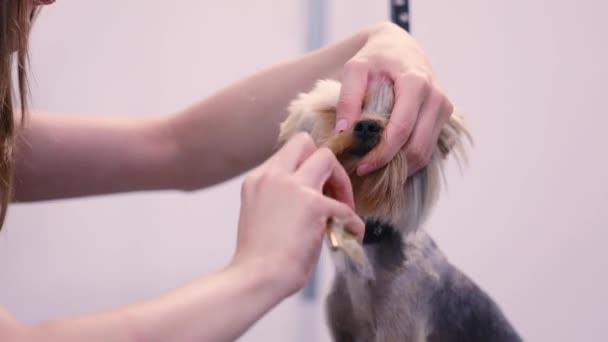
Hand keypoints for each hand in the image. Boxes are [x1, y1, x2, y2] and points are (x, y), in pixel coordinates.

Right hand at [232, 133, 364, 297]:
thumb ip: (279, 196)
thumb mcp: (261, 212)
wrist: (257, 276)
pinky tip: (353, 233)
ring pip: (327, 158)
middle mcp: (273, 176)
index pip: (287, 153)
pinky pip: (345, 207)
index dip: (305, 166)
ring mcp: (294, 187)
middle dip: (323, 163)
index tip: (314, 188)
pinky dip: (353, 222)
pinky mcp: (314, 205)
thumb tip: (309, 197)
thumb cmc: (259, 255)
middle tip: (331, 191)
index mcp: (257, 179)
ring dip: (341, 182)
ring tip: (343, 207)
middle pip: (304, 143)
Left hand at [335, 22, 453, 175]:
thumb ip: (348, 98)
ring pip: (425, 153)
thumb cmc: (375, 59)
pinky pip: (428, 149)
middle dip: (392, 166)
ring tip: (375, 165)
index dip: (382, 154)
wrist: (399, 48)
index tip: (361, 166)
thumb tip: (344, 131)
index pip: (401, 130)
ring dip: (401, 167)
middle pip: (417, 148)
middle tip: (365, 169)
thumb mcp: (355, 69)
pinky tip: (388, 159)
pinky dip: (409, 160)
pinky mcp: (444, 119)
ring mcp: (444, 110)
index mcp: (416, 84)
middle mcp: (436, 98)